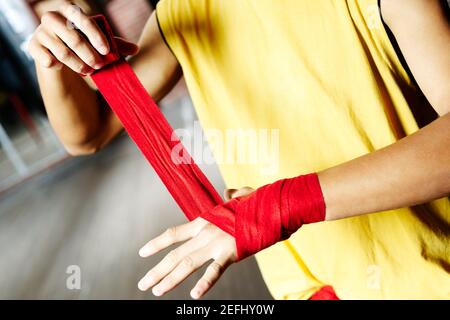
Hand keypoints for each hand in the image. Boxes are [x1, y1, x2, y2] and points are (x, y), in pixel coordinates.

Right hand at [28, 1, 137, 74]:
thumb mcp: (100, 46)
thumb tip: (136, 48)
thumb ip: (117, 46)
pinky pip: (47, 59)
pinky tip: (62, 68)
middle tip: (99, 65)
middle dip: (89, 54)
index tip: (107, 51)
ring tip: (87, 70)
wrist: (60, 60)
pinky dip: (57, 65)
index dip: (96, 35)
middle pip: (74, 38)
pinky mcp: (33, 47)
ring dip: (78, 64)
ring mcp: (41, 32)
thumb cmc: (84, 48)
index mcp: (69, 12)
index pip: (83, 19)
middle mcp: (52, 18)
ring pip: (62, 52)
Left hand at [138, 186, 253, 298]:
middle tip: (143, 284)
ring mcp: (216, 243)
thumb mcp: (238, 197)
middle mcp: (205, 233)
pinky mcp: (230, 253)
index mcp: (204, 221)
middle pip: (175, 254)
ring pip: (187, 264)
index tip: (142, 253)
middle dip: (157, 271)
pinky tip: (194, 295)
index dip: (156, 244)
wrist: (268, 206)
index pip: (174, 234)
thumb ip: (231, 195)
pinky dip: (204, 283)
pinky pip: (215, 271)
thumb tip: (229, 192)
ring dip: (170, 279)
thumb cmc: (256, 203)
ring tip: (156, 291)